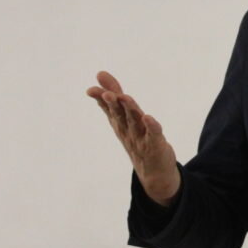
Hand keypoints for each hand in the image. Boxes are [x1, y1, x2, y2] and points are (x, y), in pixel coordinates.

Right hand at [86, 71, 180, 205]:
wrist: (154, 173)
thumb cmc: (137, 139)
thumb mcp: (125, 116)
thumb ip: (115, 94)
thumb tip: (101, 74)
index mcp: (120, 123)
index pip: (110, 109)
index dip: (101, 99)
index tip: (91, 90)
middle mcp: (128, 130)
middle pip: (120, 115)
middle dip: (113, 104)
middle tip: (106, 93)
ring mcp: (141, 138)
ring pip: (134, 122)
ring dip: (130, 109)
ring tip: (124, 98)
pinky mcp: (156, 144)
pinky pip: (154, 134)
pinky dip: (152, 126)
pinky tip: (149, 118)